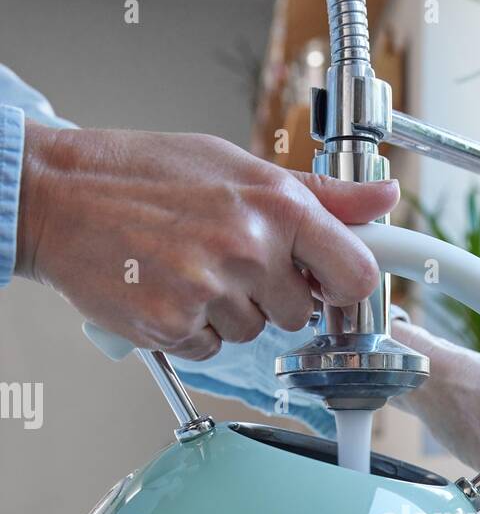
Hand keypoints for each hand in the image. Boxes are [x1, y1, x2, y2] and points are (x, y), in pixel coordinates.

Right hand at [16, 123, 398, 359]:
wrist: (62, 195)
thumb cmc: (146, 174)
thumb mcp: (240, 165)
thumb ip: (321, 194)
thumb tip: (384, 200)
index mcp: (277, 205)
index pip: (356, 275)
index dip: (343, 286)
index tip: (327, 283)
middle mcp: (249, 248)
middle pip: (300, 313)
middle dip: (271, 295)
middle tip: (227, 258)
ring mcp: (211, 291)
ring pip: (253, 333)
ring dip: (228, 311)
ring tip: (189, 267)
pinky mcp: (174, 325)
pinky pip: (210, 347)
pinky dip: (192, 328)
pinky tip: (168, 289)